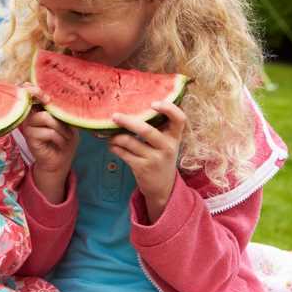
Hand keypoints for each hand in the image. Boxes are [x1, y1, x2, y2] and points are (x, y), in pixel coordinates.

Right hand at [20, 84, 78, 202]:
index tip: (48, 97)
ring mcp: (28, 126)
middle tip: (65, 121)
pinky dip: (59, 137)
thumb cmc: (64, 138)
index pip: (28, 91)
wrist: (61, 161)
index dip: (35, 89)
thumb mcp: (66, 121)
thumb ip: (59, 109)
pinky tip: (61, 143)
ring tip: (66, 135)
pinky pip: (47, 132)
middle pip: (37, 101)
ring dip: (60, 127)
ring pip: (45, 117)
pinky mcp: (30, 138)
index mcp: (37, 108)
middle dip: (54, 109)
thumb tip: (58, 100)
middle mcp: (29, 114)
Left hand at [109, 101, 186, 222]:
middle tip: (114, 116)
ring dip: (116, 137)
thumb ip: (158, 127)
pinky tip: (112, 146)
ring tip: (111, 135)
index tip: (153, 103)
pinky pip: (123, 153)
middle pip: (146, 130)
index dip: (168, 109)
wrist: (163, 187)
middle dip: (127, 121)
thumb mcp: (166, 143)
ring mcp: (155, 159)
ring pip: (129, 142)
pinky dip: (114, 147)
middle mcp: (167, 147)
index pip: (179, 119)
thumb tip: (131, 107)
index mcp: (174, 137)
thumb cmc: (161, 157)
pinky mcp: (142, 168)